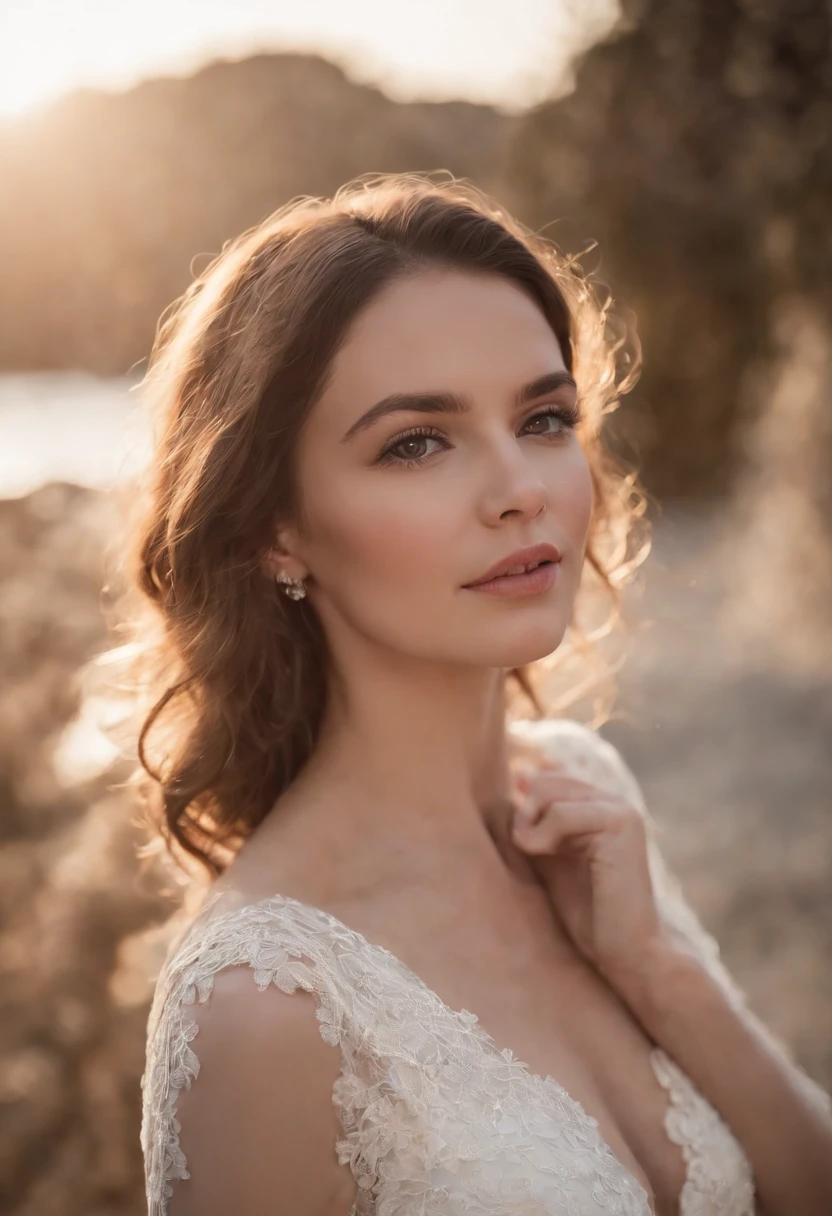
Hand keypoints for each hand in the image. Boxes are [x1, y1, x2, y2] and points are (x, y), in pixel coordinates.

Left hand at [511, 762, 667, 982]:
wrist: (624, 950)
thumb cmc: (587, 911)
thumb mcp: (550, 856)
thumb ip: (535, 821)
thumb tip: (520, 773)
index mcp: (600, 804)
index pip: (547, 778)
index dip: (524, 805)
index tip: (523, 839)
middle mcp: (613, 800)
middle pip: (544, 781)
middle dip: (523, 813)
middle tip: (525, 849)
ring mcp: (620, 808)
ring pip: (548, 791)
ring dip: (528, 824)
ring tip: (533, 853)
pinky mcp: (621, 823)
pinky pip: (560, 813)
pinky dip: (541, 835)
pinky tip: (542, 854)